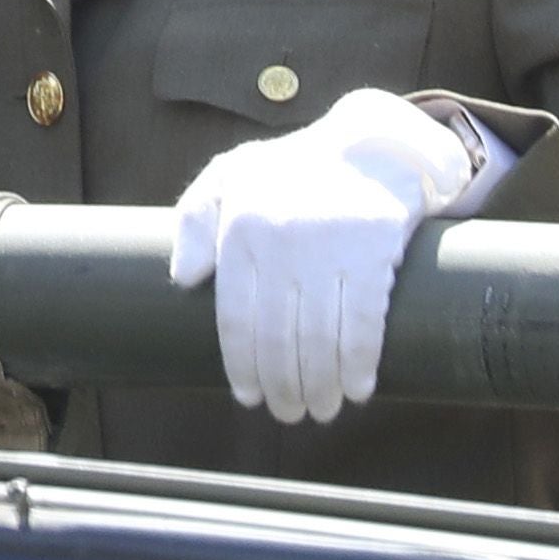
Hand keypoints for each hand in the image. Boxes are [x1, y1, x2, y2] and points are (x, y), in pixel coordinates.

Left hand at [165, 88, 494, 424]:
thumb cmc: (290, 173)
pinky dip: (360, 363)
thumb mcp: (229, 177)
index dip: (242, 366)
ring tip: (322, 410)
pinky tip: (359, 389)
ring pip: (320, 338)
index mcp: (240, 227)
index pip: (235, 317)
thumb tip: (184, 280)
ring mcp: (329, 245)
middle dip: (283, 386)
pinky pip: (365, 322)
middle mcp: (280, 238)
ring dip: (321, 386)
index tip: (249, 397)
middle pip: (277, 337)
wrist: (368, 146)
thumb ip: (195, 220)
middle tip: (289, 414)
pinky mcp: (375, 249)